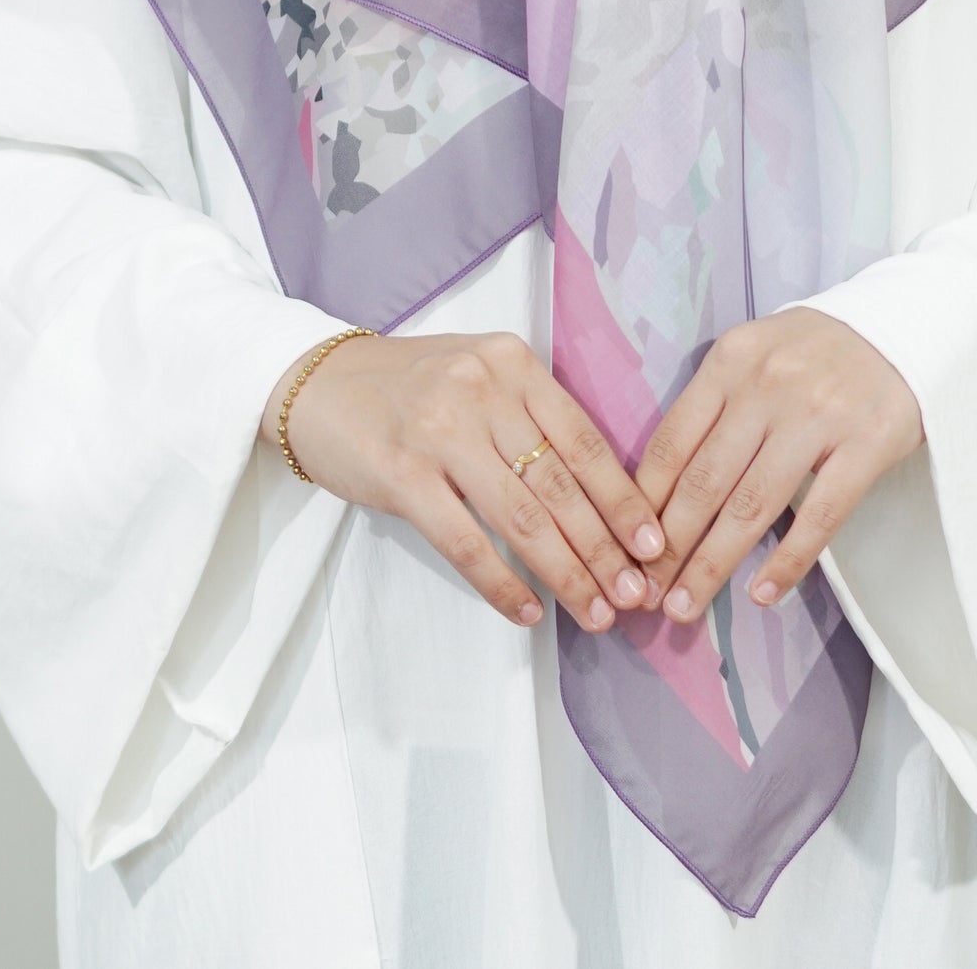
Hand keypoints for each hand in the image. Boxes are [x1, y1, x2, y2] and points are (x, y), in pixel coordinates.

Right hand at [267, 330, 665, 634]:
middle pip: (560, 484)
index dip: (624, 499)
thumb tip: (602, 498)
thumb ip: (532, 416)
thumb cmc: (413, 386)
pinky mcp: (402, 475)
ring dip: (566, 572)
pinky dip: (502, 583)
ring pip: (522, 517)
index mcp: (513, 363)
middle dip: (605, 548)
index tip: (655, 545)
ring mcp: (441, 432)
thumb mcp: (481, 376)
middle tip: (635, 596)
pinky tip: (529, 611)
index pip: (584, 440)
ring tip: (596, 612)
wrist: (321, 383)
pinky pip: (465, 542)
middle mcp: (483, 391)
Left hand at [636, 310, 923, 622]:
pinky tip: (762, 595)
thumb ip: (714, 404)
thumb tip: (660, 486)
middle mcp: (768, 385)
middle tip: (645, 596)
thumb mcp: (756, 353)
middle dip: (669, 548)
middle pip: (705, 481)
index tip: (626, 548)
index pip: (672, 442)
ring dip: (712, 565)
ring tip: (685, 607)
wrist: (907, 325)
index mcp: (731, 360)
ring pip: (752, 506)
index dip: (643, 503)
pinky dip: (787, 562)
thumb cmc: (817, 349)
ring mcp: (819, 416)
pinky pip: (820, 515)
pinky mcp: (867, 444)